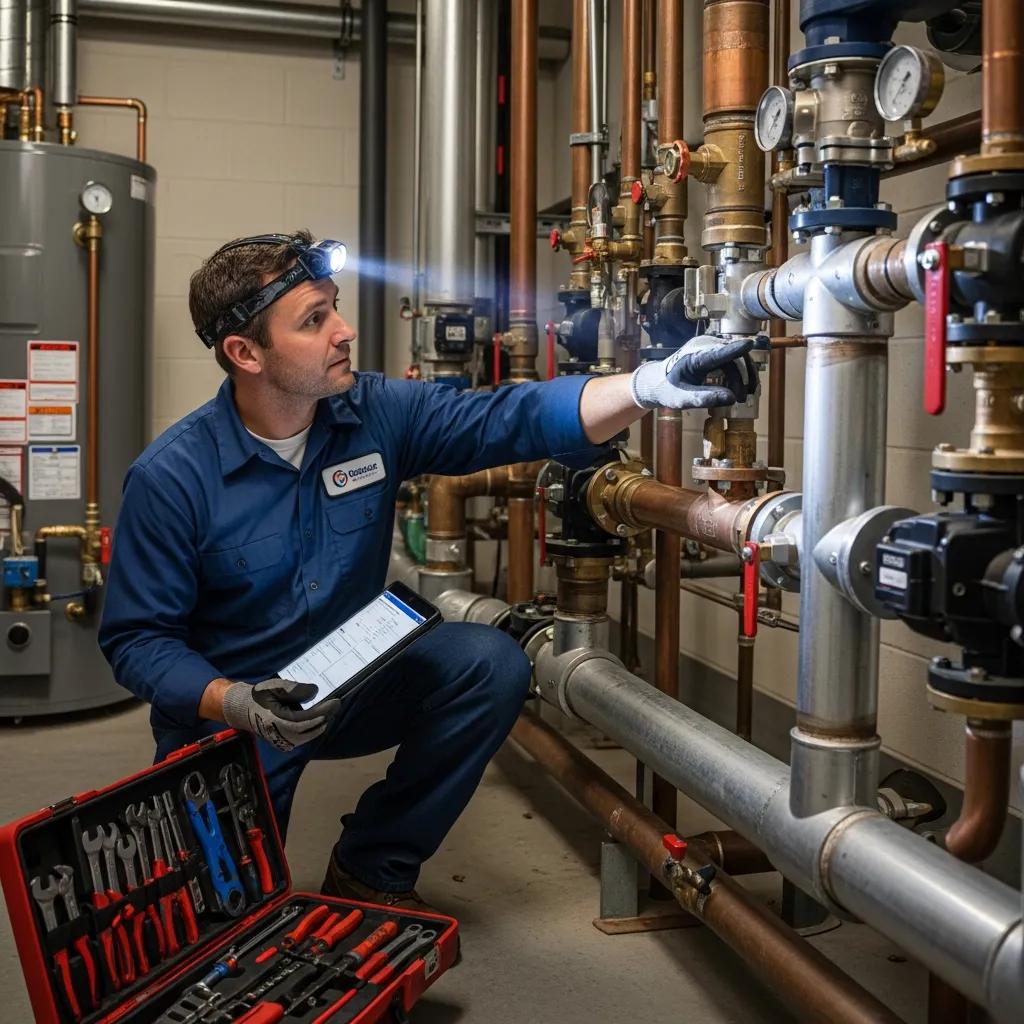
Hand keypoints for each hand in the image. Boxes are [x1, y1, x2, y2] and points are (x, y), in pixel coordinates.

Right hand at [222, 677, 340, 751]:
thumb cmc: (259, 696)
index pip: (304, 719)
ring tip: (328, 712)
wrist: (243, 710)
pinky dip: (311, 731)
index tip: (335, 702)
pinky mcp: (281, 743)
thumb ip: (294, 689)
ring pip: (305, 737)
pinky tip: (318, 722)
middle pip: (307, 730)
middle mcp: (278, 734)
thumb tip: (315, 691)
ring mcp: (280, 741)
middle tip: (335, 706)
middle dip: (323, 718)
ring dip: (319, 726)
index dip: (321, 712)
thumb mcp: (275, 687)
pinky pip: (300, 739)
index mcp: (275, 720)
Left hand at [629, 335, 755, 409]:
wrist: (658, 381)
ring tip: (742, 397)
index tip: (749, 344)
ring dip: (743, 377)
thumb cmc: (667, 390)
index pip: (717, 352)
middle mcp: (702, 347)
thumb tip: (730, 398)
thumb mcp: (682, 399)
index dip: (734, 349)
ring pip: (736, 358)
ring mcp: (709, 347)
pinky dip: (739, 375)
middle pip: (732, 356)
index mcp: (692, 356)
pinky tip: (739, 389)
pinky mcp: (714, 351)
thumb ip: (703, 398)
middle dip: (743, 377)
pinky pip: (733, 360)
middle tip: (743, 398)